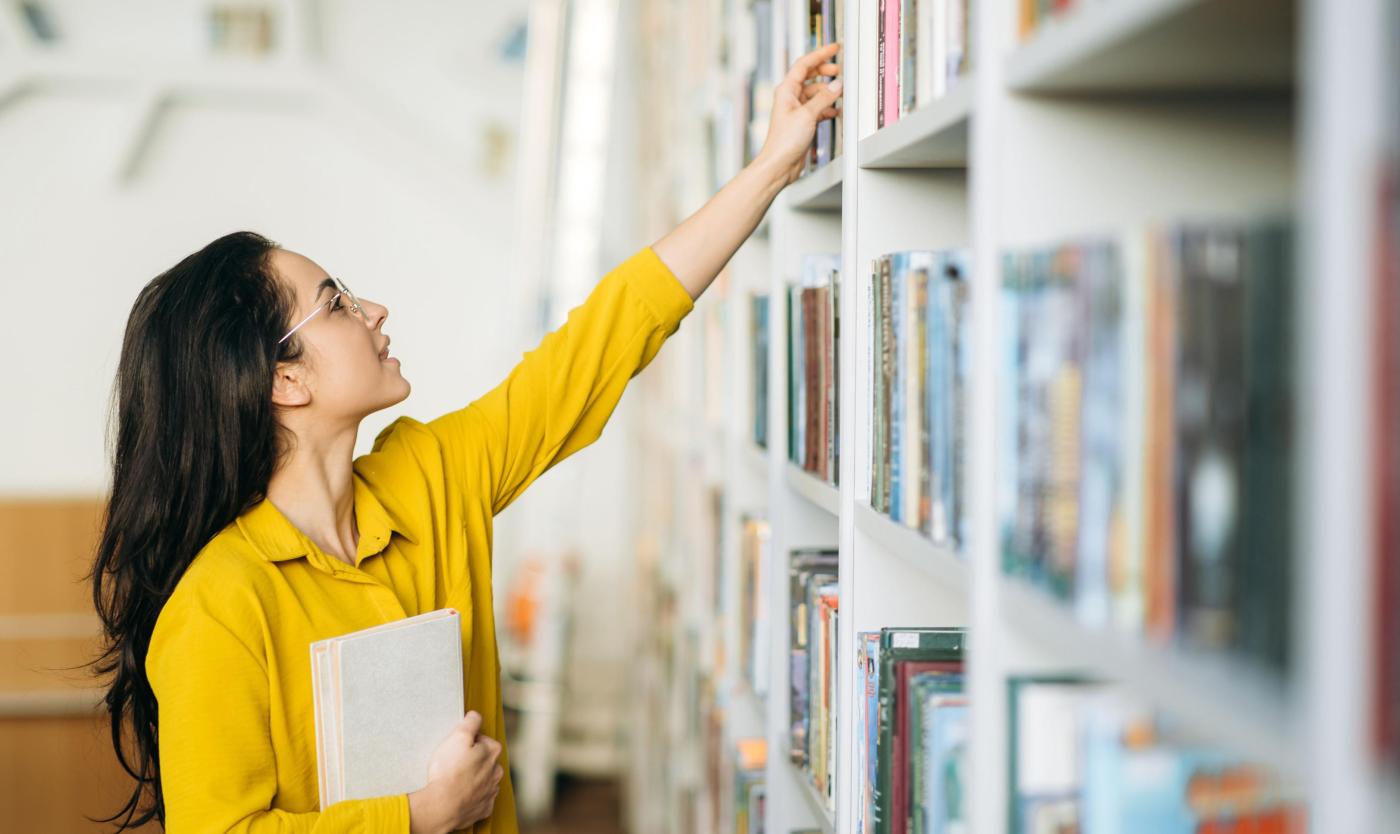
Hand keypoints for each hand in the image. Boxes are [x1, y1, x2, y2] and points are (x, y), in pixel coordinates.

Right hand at [409, 711, 504, 833]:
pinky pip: (479, 799)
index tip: (457, 746)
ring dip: (473, 778)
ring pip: (484, 780)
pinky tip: (459, 795)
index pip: (483, 739)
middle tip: (454, 763)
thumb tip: (475, 715)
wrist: (442, 806)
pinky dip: (471, 797)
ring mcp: (490, 792)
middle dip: (473, 760)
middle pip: (485, 760)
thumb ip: (470, 723)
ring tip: (455, 780)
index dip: (469, 741)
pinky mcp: (483, 809)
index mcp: (492, 753)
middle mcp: (496, 772)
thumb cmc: (449, 771)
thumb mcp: (458, 737)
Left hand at [757, 42, 842, 185]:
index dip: (819, 54)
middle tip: (839, 70)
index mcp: (786, 90)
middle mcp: (790, 98)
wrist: (779, 164)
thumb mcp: (808, 115)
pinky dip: (826, 107)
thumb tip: (837, 85)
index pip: (804, 64)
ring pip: (815, 93)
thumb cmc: (784, 141)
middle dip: (824, 71)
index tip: (833, 48)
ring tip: (841, 91)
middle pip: (809, 76)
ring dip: (827, 91)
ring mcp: (796, 110)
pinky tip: (835, 110)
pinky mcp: (802, 122)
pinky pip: (816, 108)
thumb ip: (824, 98)